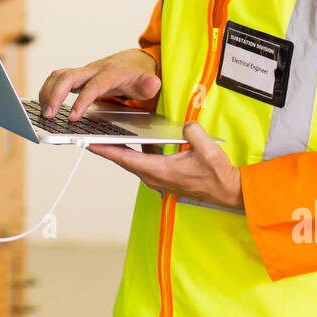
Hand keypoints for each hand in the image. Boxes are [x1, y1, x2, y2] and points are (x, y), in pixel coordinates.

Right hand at [38, 49, 160, 121]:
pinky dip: (48, 89)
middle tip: (49, 115)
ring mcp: (84, 72)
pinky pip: (58, 78)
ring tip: (44, 112)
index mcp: (111, 73)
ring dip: (48, 92)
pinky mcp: (78, 76)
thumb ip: (150, 85)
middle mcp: (94, 70)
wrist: (134, 61)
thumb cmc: (139, 74)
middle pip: (68, 77)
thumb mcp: (149, 81)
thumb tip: (153, 84)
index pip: (93, 86)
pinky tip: (45, 104)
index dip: (81, 101)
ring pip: (59, 76)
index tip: (72, 117)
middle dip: (55, 95)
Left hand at [88, 121, 242, 209]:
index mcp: (161, 171)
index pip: (126, 159)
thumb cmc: (217, 175)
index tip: (88, 143)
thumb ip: (194, 134)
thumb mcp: (208, 151)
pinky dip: (135, 152)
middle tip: (88, 135)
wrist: (228, 191)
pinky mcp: (163, 177)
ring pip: (132, 162)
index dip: (106, 150)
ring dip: (120, 149)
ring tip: (106, 134)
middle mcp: (155, 177)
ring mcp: (158, 178)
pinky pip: (143, 162)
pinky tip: (135, 140)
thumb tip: (185, 125)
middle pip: (124, 160)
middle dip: (106, 147)